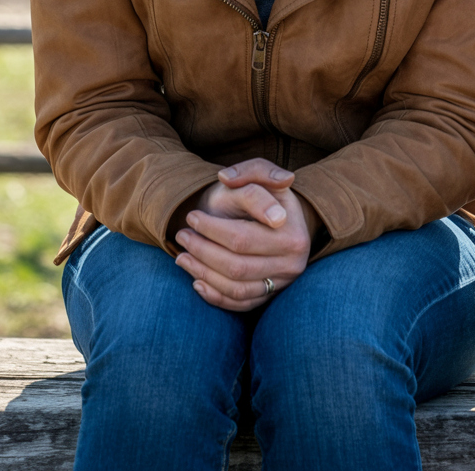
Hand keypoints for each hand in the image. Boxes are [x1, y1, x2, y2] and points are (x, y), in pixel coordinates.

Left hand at [174, 158, 320, 311]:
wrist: (275, 217)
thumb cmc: (262, 193)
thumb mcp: (258, 174)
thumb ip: (248, 170)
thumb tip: (227, 178)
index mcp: (293, 233)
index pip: (242, 238)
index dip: (211, 229)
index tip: (192, 216)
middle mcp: (293, 263)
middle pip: (236, 266)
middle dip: (202, 252)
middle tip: (182, 236)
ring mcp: (283, 283)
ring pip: (236, 288)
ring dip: (202, 274)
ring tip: (182, 256)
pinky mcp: (271, 295)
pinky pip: (239, 304)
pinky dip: (214, 296)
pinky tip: (196, 281)